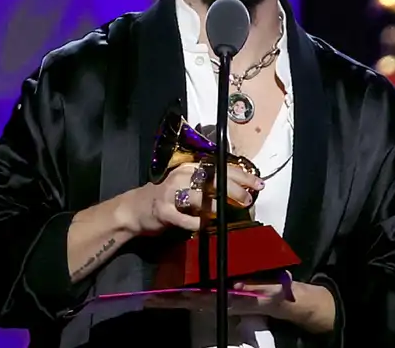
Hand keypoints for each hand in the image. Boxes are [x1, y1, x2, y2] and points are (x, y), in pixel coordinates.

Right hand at [126, 162, 264, 234]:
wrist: (135, 209)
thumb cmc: (168, 197)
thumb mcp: (188, 186)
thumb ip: (210, 187)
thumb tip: (242, 191)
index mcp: (190, 168)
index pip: (220, 168)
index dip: (242, 176)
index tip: (258, 184)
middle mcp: (181, 177)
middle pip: (212, 180)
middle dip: (234, 190)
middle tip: (248, 199)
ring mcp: (170, 193)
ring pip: (199, 197)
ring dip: (216, 205)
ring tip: (227, 212)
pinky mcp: (163, 211)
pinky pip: (184, 219)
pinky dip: (197, 223)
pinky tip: (204, 226)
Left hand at [142, 271, 294, 316]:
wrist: (280, 299)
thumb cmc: (274, 292)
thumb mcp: (268, 289)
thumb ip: (254, 288)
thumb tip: (238, 286)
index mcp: (225, 297)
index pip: (198, 297)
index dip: (180, 297)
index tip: (162, 295)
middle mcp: (217, 299)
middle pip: (188, 300)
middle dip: (168, 299)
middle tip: (147, 297)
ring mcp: (217, 297)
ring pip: (189, 298)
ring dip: (171, 298)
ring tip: (151, 296)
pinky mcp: (218, 294)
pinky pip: (197, 294)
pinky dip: (182, 294)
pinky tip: (171, 289)